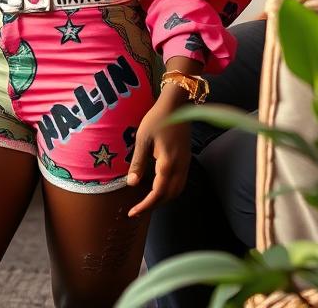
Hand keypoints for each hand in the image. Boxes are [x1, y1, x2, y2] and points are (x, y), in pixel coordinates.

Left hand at [126, 92, 191, 217]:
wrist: (177, 104)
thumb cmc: (157, 119)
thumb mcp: (143, 139)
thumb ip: (138, 163)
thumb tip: (131, 183)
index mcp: (168, 164)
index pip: (157, 194)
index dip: (145, 206)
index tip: (132, 212)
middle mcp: (180, 168)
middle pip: (169, 196)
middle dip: (154, 204)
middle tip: (138, 207)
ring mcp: (186, 164)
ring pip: (177, 190)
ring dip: (163, 198)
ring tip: (147, 199)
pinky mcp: (186, 159)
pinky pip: (180, 182)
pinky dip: (169, 189)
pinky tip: (158, 185)